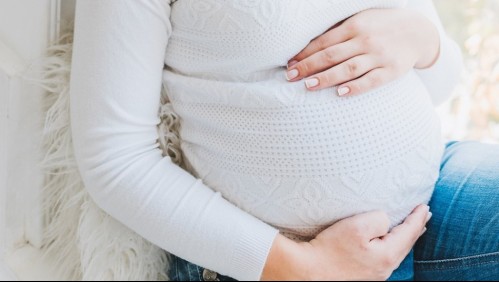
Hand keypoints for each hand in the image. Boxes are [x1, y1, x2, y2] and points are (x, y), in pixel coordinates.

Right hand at [261, 204, 430, 279]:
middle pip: (406, 245)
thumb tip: (385, 221)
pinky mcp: (362, 276)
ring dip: (404, 237)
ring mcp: (374, 275)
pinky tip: (386, 244)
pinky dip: (391, 246)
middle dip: (415, 229)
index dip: (418, 218)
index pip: (409, 233)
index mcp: (387, 256)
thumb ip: (378, 219)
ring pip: (395, 252)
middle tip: (424, 215)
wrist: (308, 272)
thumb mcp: (357, 226)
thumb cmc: (330, 249)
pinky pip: (384, 258)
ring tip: (410, 228)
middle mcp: (384, 269)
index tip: (425, 206)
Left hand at [286, 8, 439, 95]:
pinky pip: (371, 81)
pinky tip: (340, 93)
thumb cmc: (381, 26)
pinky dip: (355, 87)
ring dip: (326, 78)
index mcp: (355, 26)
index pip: (324, 42)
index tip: (290, 65)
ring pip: (348, 68)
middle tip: (291, 77)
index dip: (305, 54)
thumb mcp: (361, 20)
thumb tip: (309, 48)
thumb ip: (339, 32)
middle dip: (308, 66)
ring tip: (308, 85)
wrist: (418, 32)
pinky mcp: (391, 70)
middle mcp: (365, 40)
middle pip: (331, 55)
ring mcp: (379, 55)